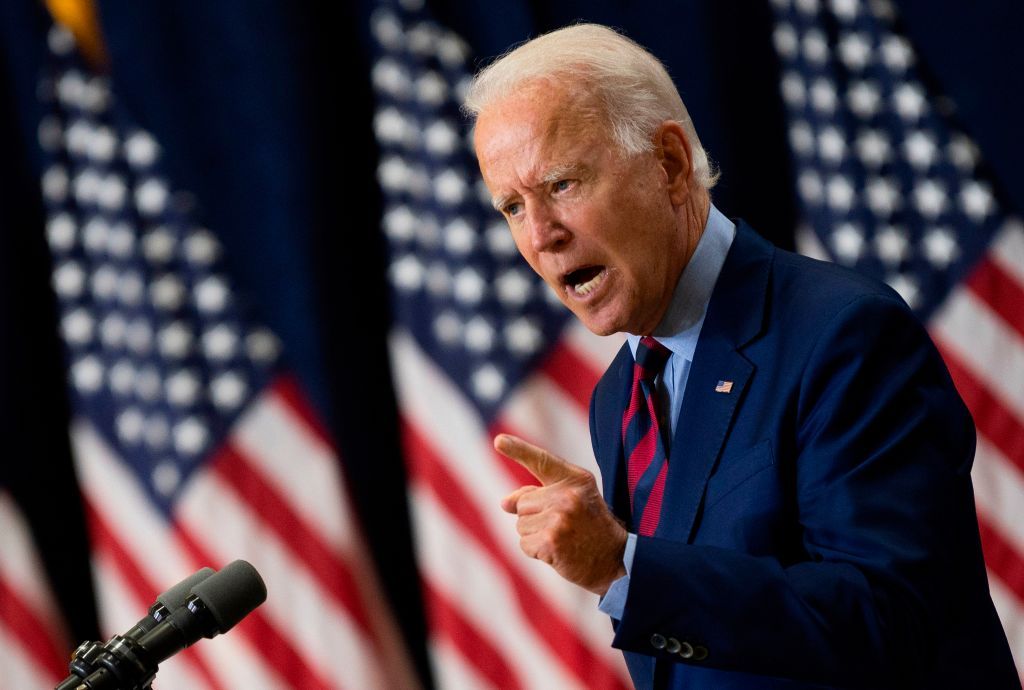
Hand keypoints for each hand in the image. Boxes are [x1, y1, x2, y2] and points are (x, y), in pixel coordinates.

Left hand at [495, 433, 627, 594]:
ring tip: (563, 538)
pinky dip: (536, 552)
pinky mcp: (551, 540)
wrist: (615, 561)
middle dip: (534, 517)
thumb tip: (504, 502)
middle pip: (522, 502)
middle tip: (564, 526)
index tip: (498, 441)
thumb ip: (538, 495)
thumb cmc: (590, 528)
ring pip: (521, 525)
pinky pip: (524, 544)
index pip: (541, 460)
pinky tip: (558, 552)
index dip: (518, 449)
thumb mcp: (571, 501)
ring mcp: (559, 517)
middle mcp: (567, 494)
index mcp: (575, 479)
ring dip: (535, 535)